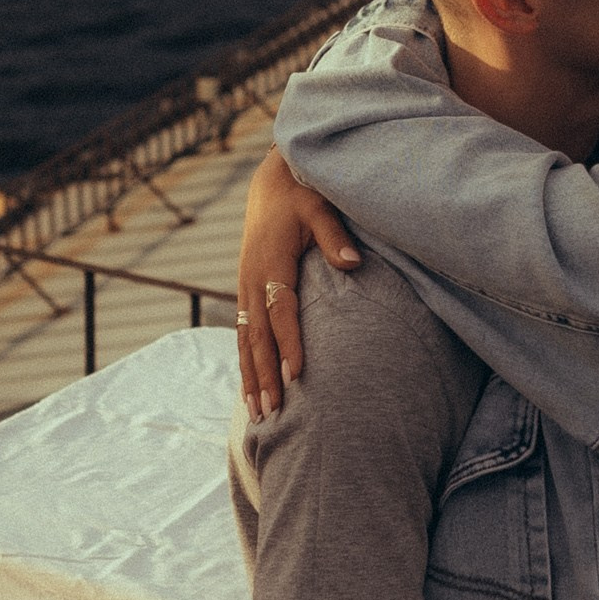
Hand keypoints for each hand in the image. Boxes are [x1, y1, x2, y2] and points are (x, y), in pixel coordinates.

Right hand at [235, 147, 359, 416]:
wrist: (271, 184)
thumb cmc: (301, 196)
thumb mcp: (319, 208)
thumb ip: (335, 236)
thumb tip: (354, 264)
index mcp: (272, 263)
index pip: (281, 311)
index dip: (288, 343)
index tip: (296, 375)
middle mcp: (253, 280)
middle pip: (258, 336)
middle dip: (263, 375)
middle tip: (271, 412)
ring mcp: (246, 288)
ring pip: (246, 341)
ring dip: (250, 377)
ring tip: (257, 414)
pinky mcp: (247, 292)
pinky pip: (244, 334)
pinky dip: (246, 363)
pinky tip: (251, 389)